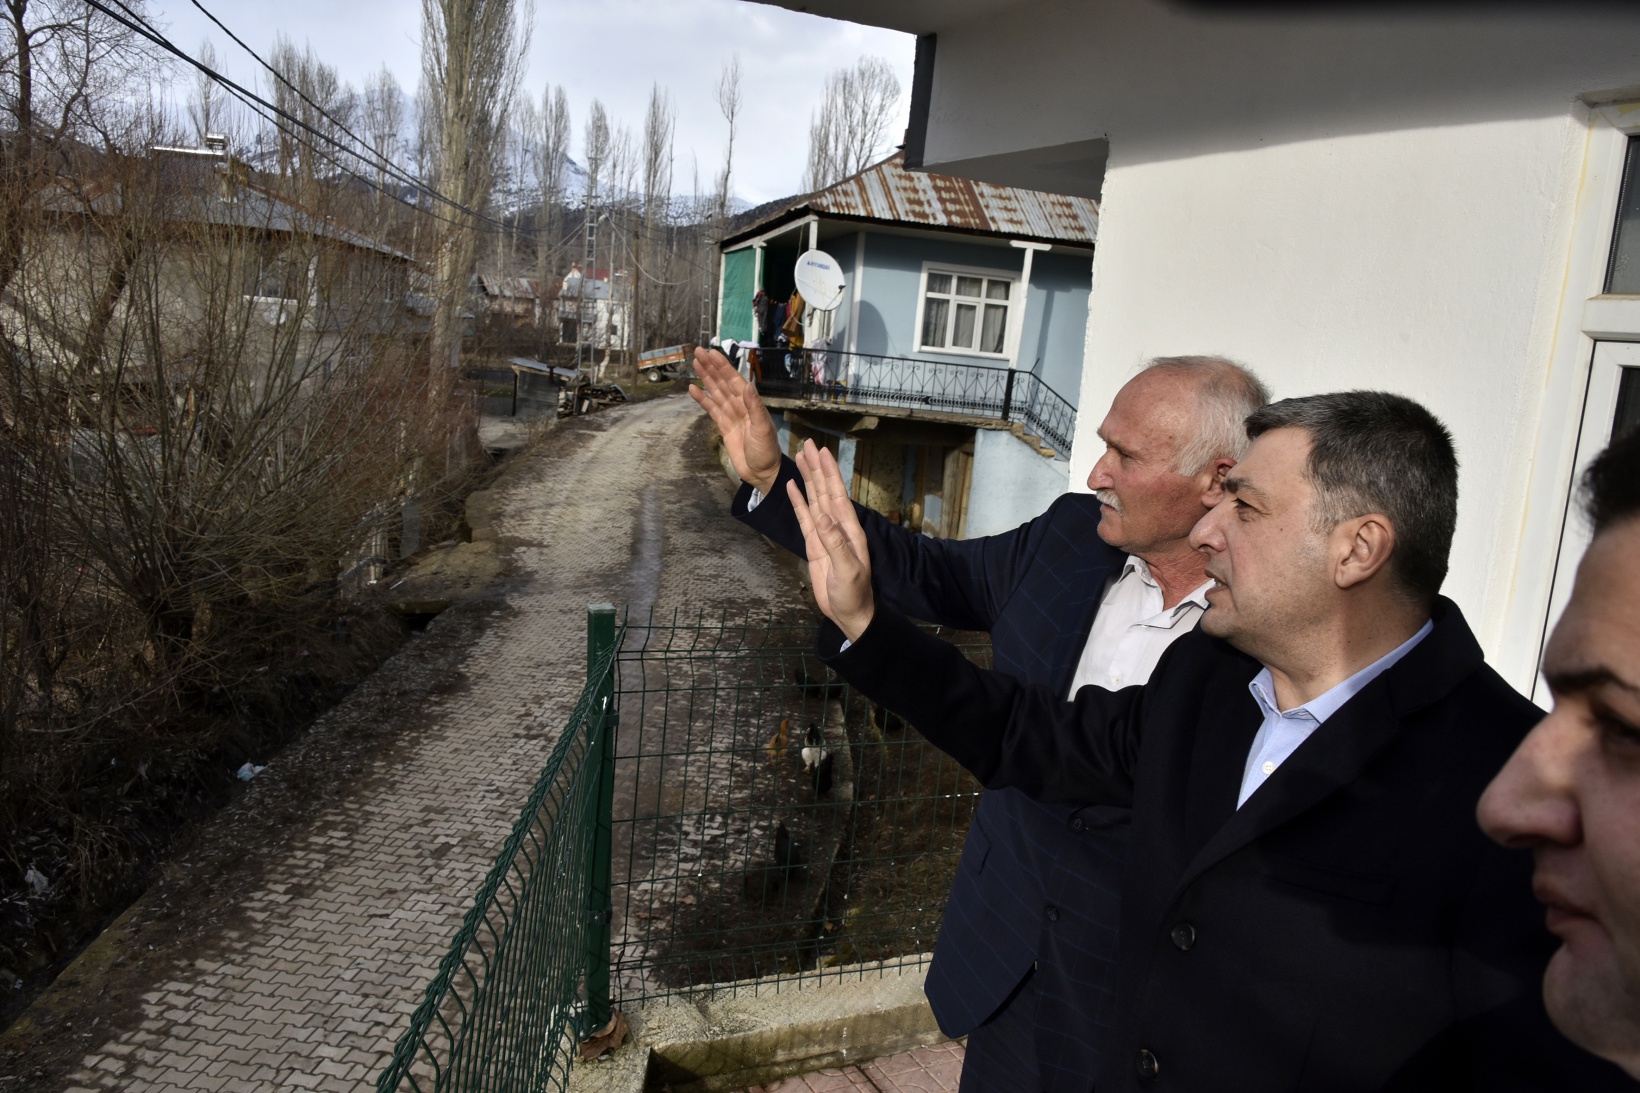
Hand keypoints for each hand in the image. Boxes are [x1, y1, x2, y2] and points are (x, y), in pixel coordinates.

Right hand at [688, 347, 781, 493]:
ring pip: (716, 392)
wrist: (762, 472)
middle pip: (722, 382)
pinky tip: (693, 389)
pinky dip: (703, 399)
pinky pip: (711, 409)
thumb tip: (748, 384)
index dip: (722, 366)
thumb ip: (755, 406)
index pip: (734, 380)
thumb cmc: (767, 451)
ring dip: (706, 378)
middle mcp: (740, 406)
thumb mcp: (763, 428)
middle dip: (711, 367)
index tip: (711, 353)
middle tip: (698, 351)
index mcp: (750, 403)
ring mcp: (731, 415)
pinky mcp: (724, 427)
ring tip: (695, 363)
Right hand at [787, 439, 874, 640]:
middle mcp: (838, 526)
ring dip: (808, 478)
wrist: (848, 613)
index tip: (822, 452)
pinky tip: (792, 486)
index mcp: (849, 529)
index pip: (837, 494)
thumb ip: (836, 544)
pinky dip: (798, 501)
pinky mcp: (815, 544)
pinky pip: (804, 517)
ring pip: (814, 499)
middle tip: (808, 445)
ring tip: (799, 458)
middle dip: (817, 467)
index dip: (829, 473)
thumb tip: (823, 518)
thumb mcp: (847, 570)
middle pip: (824, 490)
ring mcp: (825, 534)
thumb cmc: (853, 594)